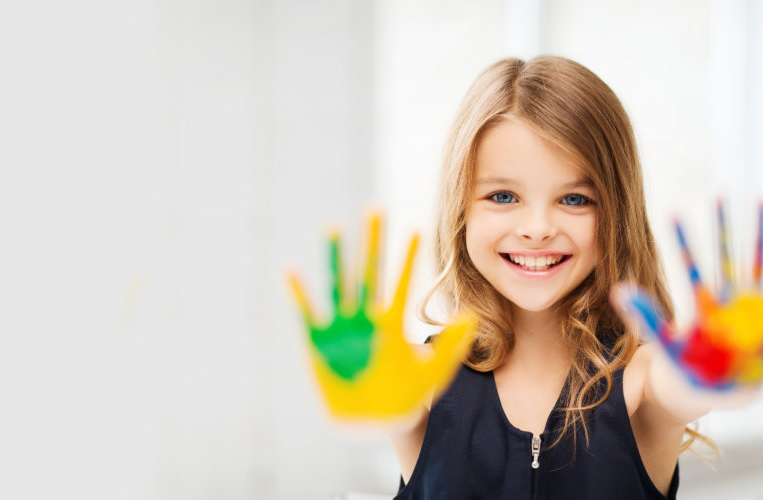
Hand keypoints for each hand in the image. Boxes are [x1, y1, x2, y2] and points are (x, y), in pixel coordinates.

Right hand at [287, 213, 477, 423]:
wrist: (374, 422)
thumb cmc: (406, 398)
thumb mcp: (435, 374)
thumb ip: (451, 346)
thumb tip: (472, 316)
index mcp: (392, 323)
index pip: (402, 281)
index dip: (409, 257)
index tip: (418, 228)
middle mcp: (366, 318)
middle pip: (370, 272)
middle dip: (373, 242)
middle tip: (376, 209)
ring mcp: (341, 328)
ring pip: (339, 284)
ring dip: (336, 256)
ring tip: (334, 227)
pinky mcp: (319, 343)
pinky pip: (308, 313)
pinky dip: (300, 293)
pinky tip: (291, 271)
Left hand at [611, 201, 762, 400]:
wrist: (720, 393)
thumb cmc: (690, 371)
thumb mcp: (665, 345)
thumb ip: (645, 318)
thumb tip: (617, 290)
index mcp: (701, 305)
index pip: (690, 266)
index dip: (683, 241)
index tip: (673, 211)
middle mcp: (726, 299)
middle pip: (724, 254)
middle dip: (721, 224)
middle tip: (717, 192)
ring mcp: (751, 305)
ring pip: (754, 260)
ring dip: (757, 231)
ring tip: (759, 198)